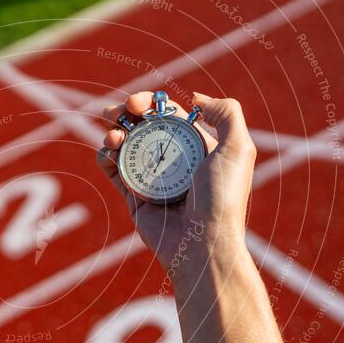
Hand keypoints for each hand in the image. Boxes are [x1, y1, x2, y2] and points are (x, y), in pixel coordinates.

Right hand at [96, 91, 256, 278]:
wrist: (203, 244)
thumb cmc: (223, 197)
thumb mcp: (238, 148)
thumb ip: (226, 113)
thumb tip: (196, 98)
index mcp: (196, 146)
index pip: (168, 115)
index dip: (150, 102)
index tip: (137, 103)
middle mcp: (173, 160)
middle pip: (142, 126)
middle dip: (125, 114)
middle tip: (116, 112)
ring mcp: (152, 178)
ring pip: (125, 145)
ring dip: (113, 133)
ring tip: (113, 137)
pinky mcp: (134, 197)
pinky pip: (114, 171)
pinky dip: (105, 157)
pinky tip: (107, 154)